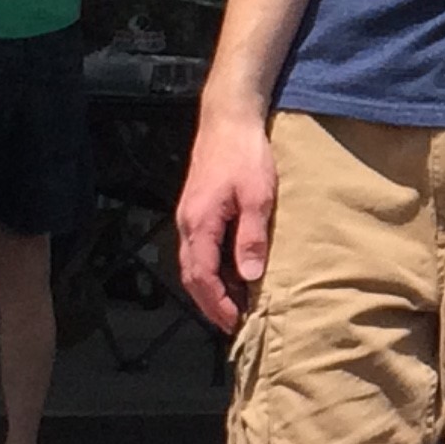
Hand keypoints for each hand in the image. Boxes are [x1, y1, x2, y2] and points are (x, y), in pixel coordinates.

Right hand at [176, 109, 279, 330]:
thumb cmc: (245, 155)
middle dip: (210, 303)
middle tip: (233, 324)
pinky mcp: (196, 208)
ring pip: (193, 263)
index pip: (202, 278)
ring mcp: (188, 216)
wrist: (229, 119)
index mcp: (199, 224)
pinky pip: (198, 249)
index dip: (218, 304)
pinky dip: (211, 268)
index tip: (235, 323)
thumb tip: (250, 277)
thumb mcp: (258, 197)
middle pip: (192, 276)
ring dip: (210, 288)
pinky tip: (230, 272)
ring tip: (234, 304)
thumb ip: (251, 238)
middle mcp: (187, 224)